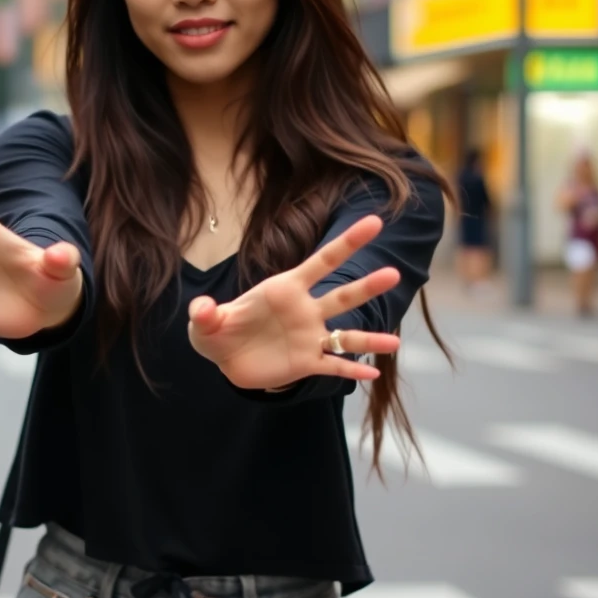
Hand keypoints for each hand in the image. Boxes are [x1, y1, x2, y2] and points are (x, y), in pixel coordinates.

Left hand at [186, 215, 400, 389]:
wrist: (224, 357)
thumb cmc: (218, 329)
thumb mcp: (204, 322)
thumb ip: (205, 313)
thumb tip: (202, 310)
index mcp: (285, 289)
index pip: (321, 262)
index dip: (347, 243)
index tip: (374, 223)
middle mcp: (305, 310)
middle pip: (342, 296)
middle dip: (367, 286)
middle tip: (393, 273)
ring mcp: (309, 337)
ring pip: (346, 336)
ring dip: (370, 339)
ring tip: (396, 343)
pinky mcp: (306, 363)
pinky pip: (333, 366)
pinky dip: (351, 371)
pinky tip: (372, 375)